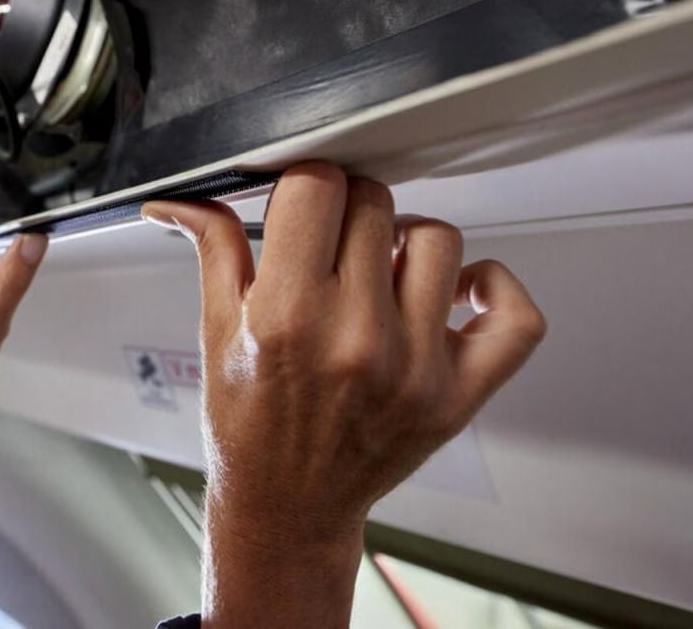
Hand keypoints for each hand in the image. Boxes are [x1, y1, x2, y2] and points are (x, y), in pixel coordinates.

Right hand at [142, 162, 545, 627]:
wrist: (286, 507)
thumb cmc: (248, 423)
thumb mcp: (216, 331)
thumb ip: (213, 249)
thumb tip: (176, 200)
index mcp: (285, 315)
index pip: (317, 186)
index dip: (305, 186)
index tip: (301, 208)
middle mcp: (354, 337)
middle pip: (375, 203)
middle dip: (347, 214)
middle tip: (331, 250)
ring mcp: (414, 368)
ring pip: (438, 238)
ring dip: (407, 243)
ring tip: (380, 274)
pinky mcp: (457, 396)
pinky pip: (515, 315)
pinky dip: (492, 287)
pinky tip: (454, 290)